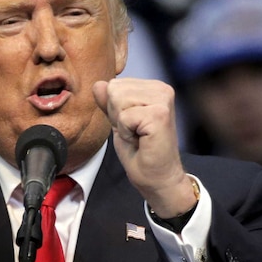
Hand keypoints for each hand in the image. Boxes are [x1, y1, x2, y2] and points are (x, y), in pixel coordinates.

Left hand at [92, 78, 196, 217]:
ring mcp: (163, 100)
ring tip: (138, 135)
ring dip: (122, 123)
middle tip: (135, 133)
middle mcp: (161, 89)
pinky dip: (126, 132)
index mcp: (153, 88)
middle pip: (114, 89)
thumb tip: (98, 84)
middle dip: (117, 115)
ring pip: (117, 99)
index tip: (132, 126)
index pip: (113, 85)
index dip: (114, 110)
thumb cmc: (141, 153)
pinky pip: (124, 116)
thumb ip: (109, 102)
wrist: (158, 178)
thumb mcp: (119, 123)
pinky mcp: (160, 114)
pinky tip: (141, 140)